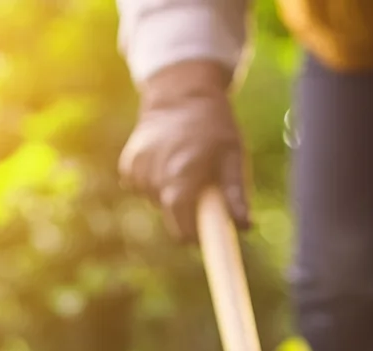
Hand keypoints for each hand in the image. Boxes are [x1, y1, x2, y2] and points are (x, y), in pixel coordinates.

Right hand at [119, 60, 249, 241]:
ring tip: (183, 165)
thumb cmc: (214, 126)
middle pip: (170, 218)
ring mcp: (138, 172)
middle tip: (200, 187)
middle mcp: (156, 179)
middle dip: (185, 211)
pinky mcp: (128, 166)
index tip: (204, 232)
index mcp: (182, 180)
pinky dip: (154, 181)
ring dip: (169, 193)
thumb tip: (244, 227)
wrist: (181, 93)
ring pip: (156, 202)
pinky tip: (165, 159)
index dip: (195, 236)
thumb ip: (236, 195)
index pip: (183, 232)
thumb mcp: (233, 158)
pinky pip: (143, 188)